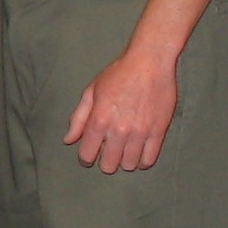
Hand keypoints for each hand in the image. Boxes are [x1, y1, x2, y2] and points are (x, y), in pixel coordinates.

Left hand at [63, 42, 177, 172]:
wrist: (150, 62)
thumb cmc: (118, 74)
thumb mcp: (91, 92)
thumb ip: (78, 118)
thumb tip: (68, 140)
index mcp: (99, 119)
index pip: (87, 155)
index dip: (85, 159)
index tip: (89, 156)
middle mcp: (119, 129)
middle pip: (108, 165)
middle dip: (105, 162)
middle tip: (108, 152)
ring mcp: (140, 132)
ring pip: (129, 165)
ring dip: (124, 162)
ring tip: (124, 151)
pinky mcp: (159, 131)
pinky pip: (150, 159)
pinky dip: (142, 161)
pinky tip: (139, 153)